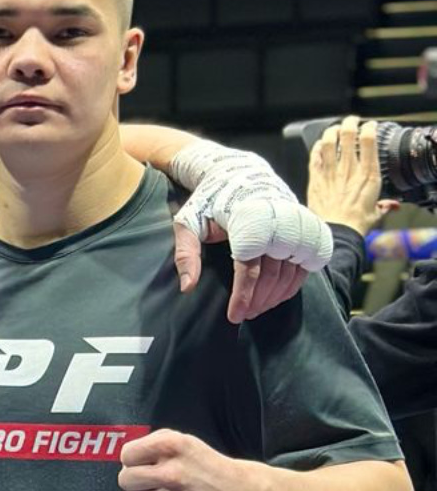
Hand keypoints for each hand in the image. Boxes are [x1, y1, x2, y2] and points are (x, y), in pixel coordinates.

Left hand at [118, 429, 256, 490]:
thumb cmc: (204, 466)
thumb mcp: (182, 440)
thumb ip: (150, 442)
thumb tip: (125, 457)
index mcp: (172, 446)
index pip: (126, 455)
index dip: (132, 461)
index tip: (144, 466)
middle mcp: (173, 472)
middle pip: (124, 480)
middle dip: (134, 483)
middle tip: (150, 485)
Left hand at [169, 140, 331, 322]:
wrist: (239, 173)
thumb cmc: (210, 200)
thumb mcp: (188, 221)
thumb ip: (185, 253)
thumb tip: (187, 287)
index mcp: (246, 222)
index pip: (249, 270)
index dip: (243, 297)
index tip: (235, 316)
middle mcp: (276, 224)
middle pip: (271, 276)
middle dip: (257, 301)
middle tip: (243, 315)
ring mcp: (295, 227)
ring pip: (289, 274)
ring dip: (274, 297)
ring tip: (256, 309)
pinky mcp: (305, 230)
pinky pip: (304, 266)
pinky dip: (291, 286)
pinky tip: (276, 297)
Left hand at [308, 115, 394, 236]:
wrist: (335, 232)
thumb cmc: (356, 223)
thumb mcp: (376, 213)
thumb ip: (384, 205)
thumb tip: (391, 205)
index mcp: (368, 175)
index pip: (369, 141)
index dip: (368, 128)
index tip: (369, 126)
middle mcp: (349, 169)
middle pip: (347, 135)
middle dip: (349, 123)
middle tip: (351, 120)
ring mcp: (330, 172)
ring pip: (327, 141)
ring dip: (331, 131)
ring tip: (334, 129)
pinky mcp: (315, 178)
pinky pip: (314, 156)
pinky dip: (316, 148)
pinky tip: (319, 145)